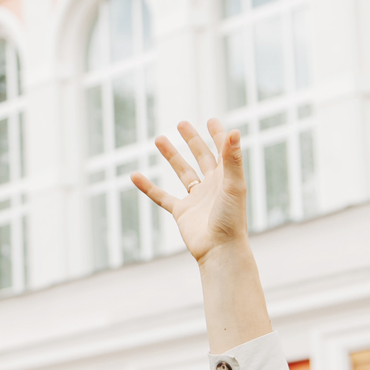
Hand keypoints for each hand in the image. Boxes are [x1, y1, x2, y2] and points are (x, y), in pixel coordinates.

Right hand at [131, 118, 247, 264]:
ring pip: (182, 173)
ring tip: (158, 139)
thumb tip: (235, 131)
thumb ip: (232, 158)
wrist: (219, 250)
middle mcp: (212, 186)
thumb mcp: (233, 184)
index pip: (222, 151)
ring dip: (171, 156)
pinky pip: (161, 197)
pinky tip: (135, 175)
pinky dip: (148, 186)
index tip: (211, 120)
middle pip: (201, 157)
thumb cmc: (231, 218)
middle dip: (192, 140)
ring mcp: (195, 199)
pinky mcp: (181, 212)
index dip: (218, 135)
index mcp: (226, 178)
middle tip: (181, 124)